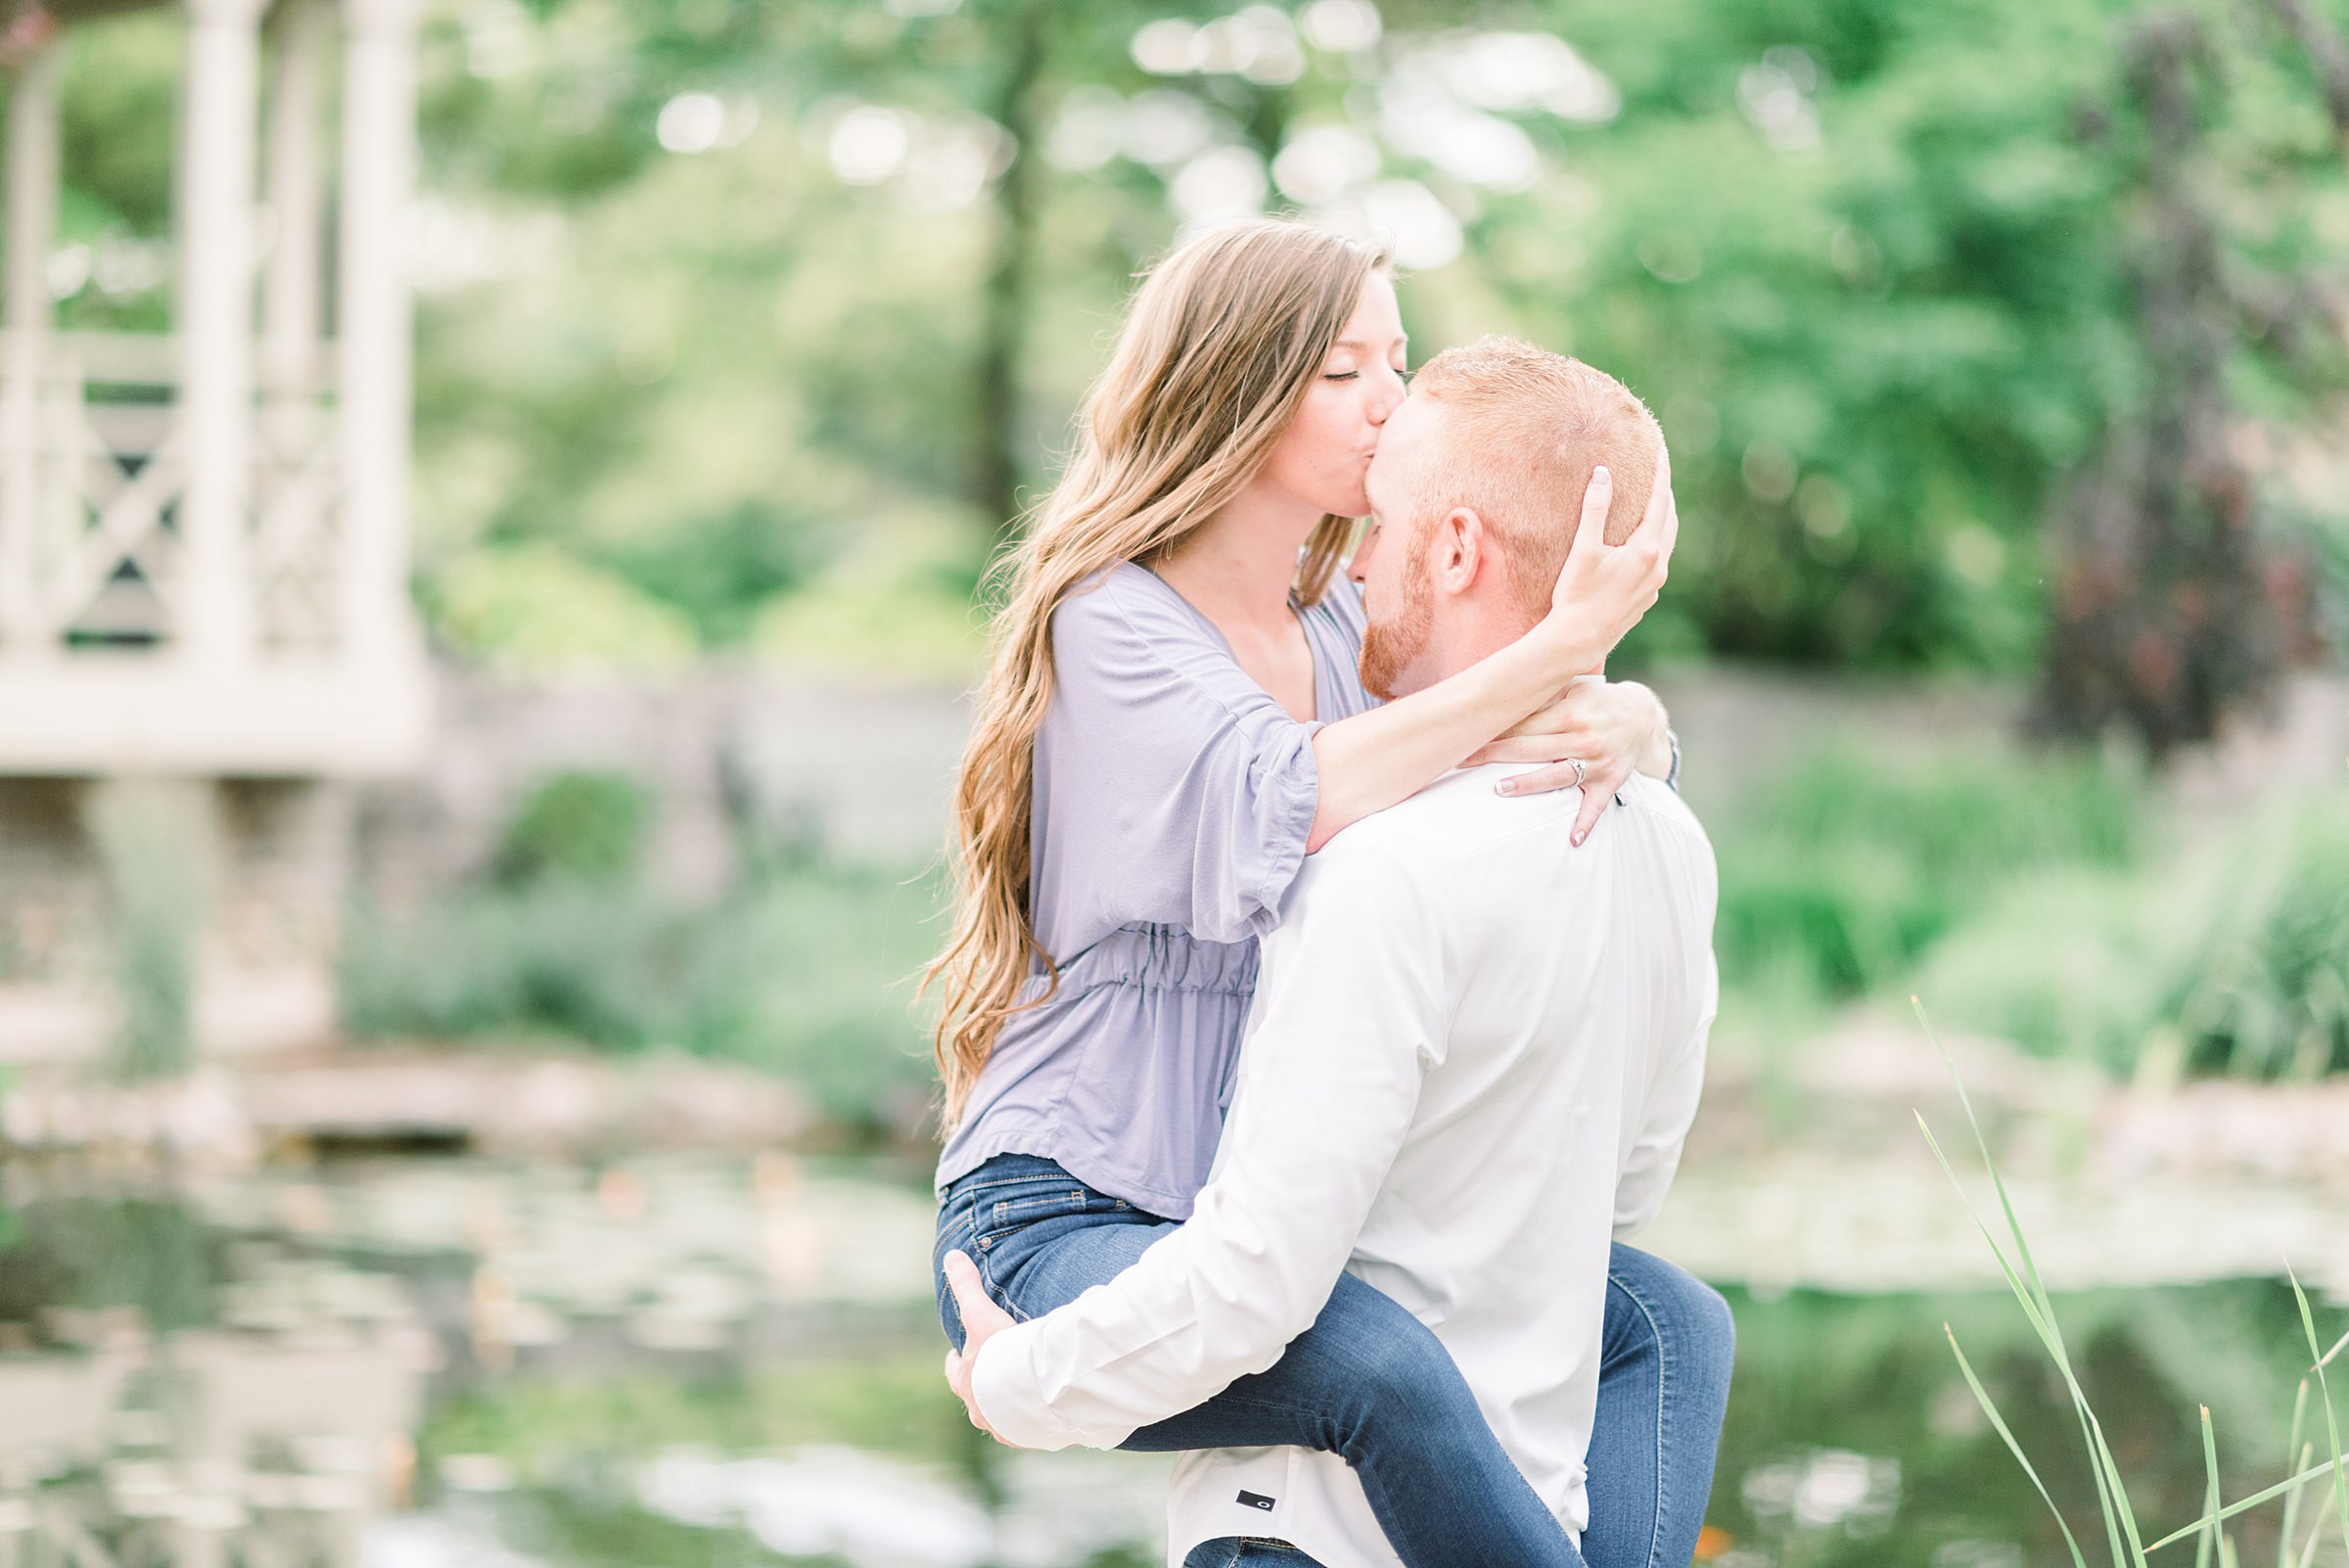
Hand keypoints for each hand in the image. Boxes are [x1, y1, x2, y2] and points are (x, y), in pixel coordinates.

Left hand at [940, 1250, 1023, 1443]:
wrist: (1032, 1389)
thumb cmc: (1001, 1354)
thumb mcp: (981, 1315)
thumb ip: (966, 1286)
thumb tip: (950, 1256)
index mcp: (966, 1382)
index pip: (954, 1373)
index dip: (956, 1363)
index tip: (956, 1356)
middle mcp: (980, 1410)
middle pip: (976, 1399)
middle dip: (981, 1389)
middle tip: (991, 1377)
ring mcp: (1005, 1427)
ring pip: (1002, 1418)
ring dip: (1009, 1408)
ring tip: (1022, 1398)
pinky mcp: (1030, 1436)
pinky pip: (1031, 1430)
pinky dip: (1036, 1422)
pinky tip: (1046, 1415)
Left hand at [1463, 679, 1668, 844]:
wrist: (1643, 717)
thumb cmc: (1597, 702)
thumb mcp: (1574, 689)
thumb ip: (1543, 697)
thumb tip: (1500, 701)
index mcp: (1571, 712)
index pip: (1524, 723)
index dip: (1494, 730)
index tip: (1466, 736)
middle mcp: (1584, 737)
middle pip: (1531, 748)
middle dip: (1494, 754)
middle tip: (1461, 761)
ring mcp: (1598, 762)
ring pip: (1557, 776)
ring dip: (1528, 784)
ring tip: (1499, 789)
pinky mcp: (1610, 782)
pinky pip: (1596, 805)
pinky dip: (1585, 823)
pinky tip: (1571, 839)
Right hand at [1539, 450, 1676, 670]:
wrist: (1579, 640)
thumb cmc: (1577, 595)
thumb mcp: (1583, 548)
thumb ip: (1595, 508)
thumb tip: (1603, 473)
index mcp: (1646, 550)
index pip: (1660, 501)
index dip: (1661, 474)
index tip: (1661, 451)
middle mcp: (1657, 567)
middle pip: (1669, 520)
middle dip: (1664, 496)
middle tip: (1657, 475)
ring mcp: (1654, 584)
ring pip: (1665, 543)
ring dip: (1661, 520)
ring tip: (1650, 504)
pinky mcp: (1646, 598)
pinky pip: (1657, 561)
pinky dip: (1653, 542)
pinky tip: (1638, 543)